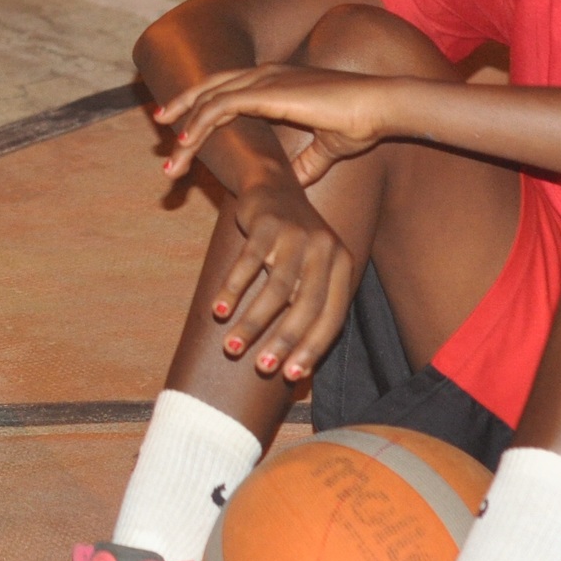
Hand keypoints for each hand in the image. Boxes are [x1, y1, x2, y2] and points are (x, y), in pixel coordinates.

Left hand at [158, 64, 407, 186]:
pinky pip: (219, 107)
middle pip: (208, 88)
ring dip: (184, 130)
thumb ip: (308, 162)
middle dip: (181, 109)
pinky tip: (185, 143)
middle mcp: (264, 74)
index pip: (226, 88)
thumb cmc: (361, 123)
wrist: (381, 107)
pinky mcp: (265, 91)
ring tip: (171, 160)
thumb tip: (295, 182)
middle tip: (160, 128)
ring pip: (207, 101)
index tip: (181, 127)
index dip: (201, 105)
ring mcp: (263, 79)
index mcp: (276, 81)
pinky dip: (198, 125)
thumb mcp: (327, 146)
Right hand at [211, 180, 358, 382]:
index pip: (332, 316)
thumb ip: (310, 306)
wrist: (273, 185)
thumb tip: (297, 368)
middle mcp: (325, 249)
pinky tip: (217, 310)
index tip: (289, 375)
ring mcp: (296, 234)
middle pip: (306, 305)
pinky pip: (248, 263)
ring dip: (252, 322)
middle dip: (282, 341)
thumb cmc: (292, 242)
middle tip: (260, 368)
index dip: (311, 348)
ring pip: (276, 288)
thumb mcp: (311, 268)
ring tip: (231, 347)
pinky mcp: (267, 223)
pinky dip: (232, 290)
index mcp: (343, 264)